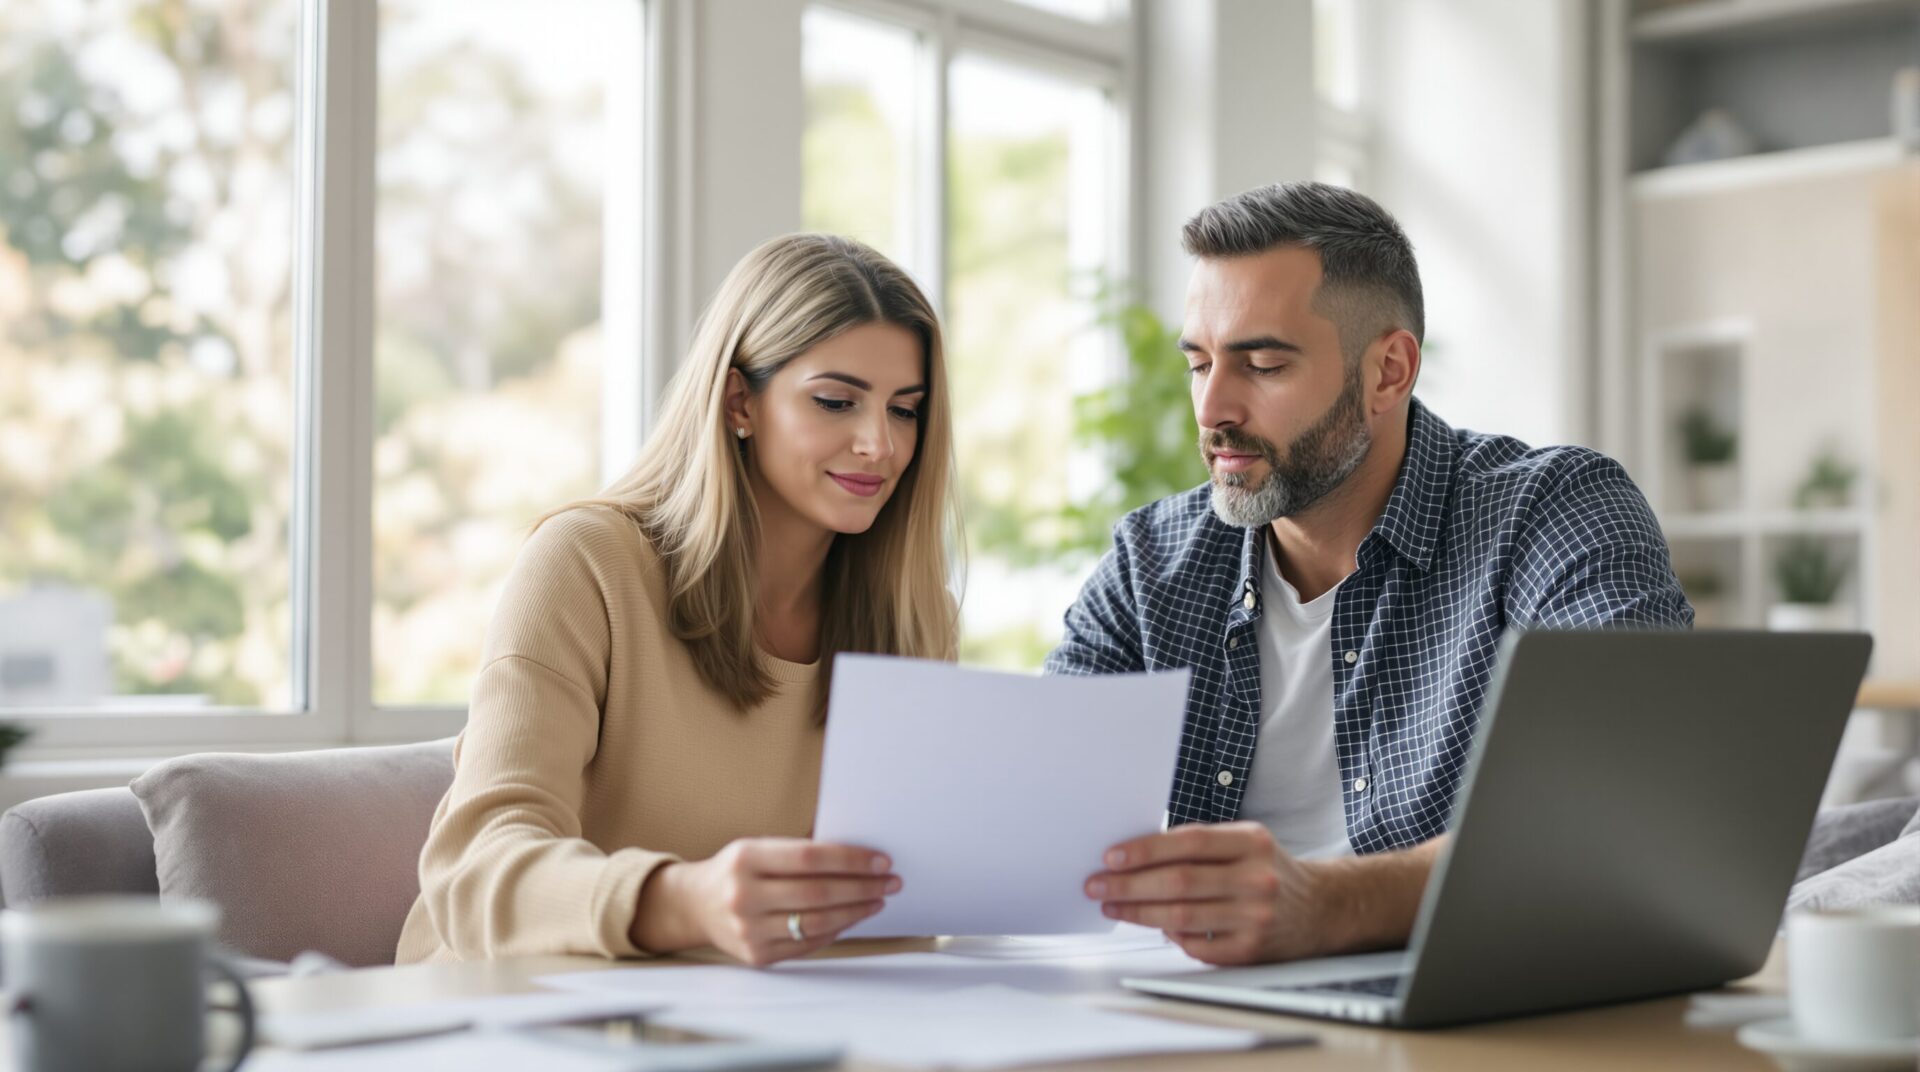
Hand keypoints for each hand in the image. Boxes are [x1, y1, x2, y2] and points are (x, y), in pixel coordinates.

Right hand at [634, 837, 900, 965]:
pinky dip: (838, 929)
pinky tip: (853, 916)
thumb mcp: (758, 847)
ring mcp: (749, 930)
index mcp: (746, 859)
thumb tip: (859, 853)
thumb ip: (801, 850)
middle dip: (863, 887)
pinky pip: (808, 943)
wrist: (696, 905)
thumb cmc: (738, 869)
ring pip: (817, 922)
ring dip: (856, 911)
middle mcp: (744, 896)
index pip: (809, 857)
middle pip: (818, 892)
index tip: (881, 859)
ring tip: (878, 899)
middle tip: (891, 881)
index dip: (850, 859)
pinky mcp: (757, 956)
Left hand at [1084, 821, 1324, 965]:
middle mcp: (1257, 879)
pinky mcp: (1251, 951)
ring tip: (1113, 906)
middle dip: (1129, 885)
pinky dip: (1170, 936)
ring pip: (1181, 917)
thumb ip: (1201, 845)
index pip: (1189, 843)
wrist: (1321, 908)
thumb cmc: (1270, 871)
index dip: (1145, 850)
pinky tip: (1155, 926)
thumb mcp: (1246, 842)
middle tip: (1098, 885)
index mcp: (1253, 843)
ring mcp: (1255, 917)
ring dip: (1138, 912)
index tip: (1112, 857)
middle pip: (1179, 882)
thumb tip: (1137, 856)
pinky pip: (1196, 946)